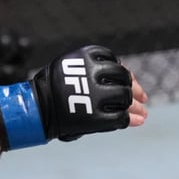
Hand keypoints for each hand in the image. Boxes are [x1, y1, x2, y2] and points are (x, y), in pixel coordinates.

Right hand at [0, 45, 137, 148]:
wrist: (36, 108)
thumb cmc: (55, 87)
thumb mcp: (74, 67)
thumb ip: (99, 71)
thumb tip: (131, 80)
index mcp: (87, 56)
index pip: (116, 63)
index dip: (128, 75)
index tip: (133, 85)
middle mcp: (92, 73)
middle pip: (123, 79)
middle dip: (134, 90)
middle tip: (142, 100)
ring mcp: (94, 95)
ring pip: (124, 98)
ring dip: (135, 106)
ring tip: (142, 113)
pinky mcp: (93, 117)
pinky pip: (118, 119)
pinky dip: (128, 120)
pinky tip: (133, 122)